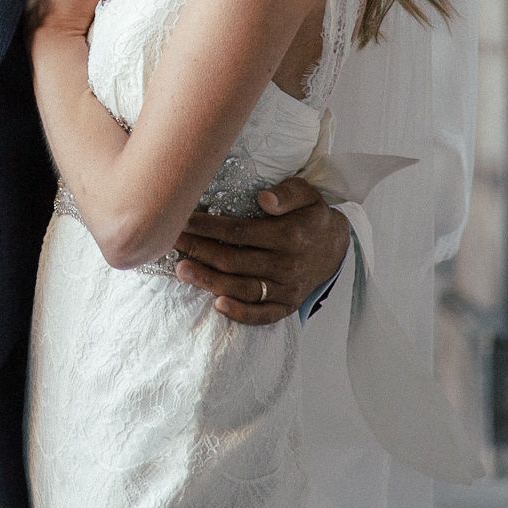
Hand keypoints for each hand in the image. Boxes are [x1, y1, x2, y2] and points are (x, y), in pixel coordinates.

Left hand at [171, 177, 350, 325]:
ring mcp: (287, 288)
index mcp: (289, 235)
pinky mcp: (288, 305)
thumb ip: (288, 193)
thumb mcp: (308, 194)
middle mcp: (287, 264)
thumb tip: (264, 199)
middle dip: (199, 251)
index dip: (207, 227)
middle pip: (234, 260)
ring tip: (182, 270)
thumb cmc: (312, 217)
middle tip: (169, 242)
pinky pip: (263, 315)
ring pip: (242, 288)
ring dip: (209, 281)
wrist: (337, 248)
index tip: (182, 220)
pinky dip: (241, 313)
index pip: (239, 231)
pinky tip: (218, 305)